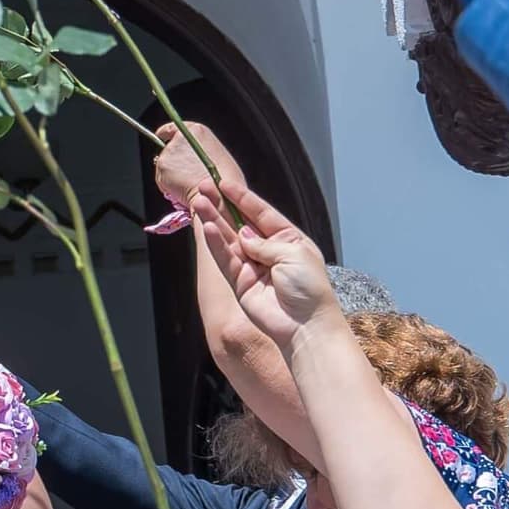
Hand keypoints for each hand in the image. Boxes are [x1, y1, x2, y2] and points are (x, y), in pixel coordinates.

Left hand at [153, 122, 241, 205]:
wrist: (216, 192)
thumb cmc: (223, 178)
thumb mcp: (218, 154)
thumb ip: (201, 149)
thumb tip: (193, 156)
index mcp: (197, 130)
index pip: (173, 127)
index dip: (165, 133)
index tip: (160, 135)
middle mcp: (180, 138)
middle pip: (168, 148)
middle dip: (174, 161)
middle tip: (186, 173)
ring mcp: (169, 152)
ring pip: (164, 165)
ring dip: (171, 174)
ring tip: (188, 182)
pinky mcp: (162, 167)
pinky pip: (161, 178)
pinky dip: (168, 185)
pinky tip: (181, 187)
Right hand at [191, 181, 338, 349]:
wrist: (305, 325)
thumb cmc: (309, 289)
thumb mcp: (293, 254)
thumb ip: (264, 242)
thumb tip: (242, 235)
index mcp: (288, 239)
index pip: (261, 213)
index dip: (243, 197)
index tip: (224, 183)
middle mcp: (269, 250)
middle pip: (240, 222)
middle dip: (222, 205)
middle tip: (203, 187)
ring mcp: (253, 266)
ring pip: (228, 238)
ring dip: (213, 220)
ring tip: (198, 202)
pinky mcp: (240, 282)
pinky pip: (225, 258)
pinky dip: (215, 243)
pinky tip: (207, 227)